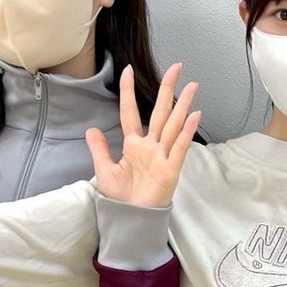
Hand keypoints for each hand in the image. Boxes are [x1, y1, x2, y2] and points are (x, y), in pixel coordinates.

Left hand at [87, 62, 200, 207]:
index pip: (130, 112)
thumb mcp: (104, 170)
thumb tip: (91, 129)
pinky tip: (195, 114)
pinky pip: (179, 147)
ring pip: (174, 124)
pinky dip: (187, 131)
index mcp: (133, 145)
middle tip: (177, 67)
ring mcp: (163, 156)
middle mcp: (150, 146)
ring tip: (193, 85)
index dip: (128, 92)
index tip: (128, 70)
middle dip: (168, 89)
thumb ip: (100, 148)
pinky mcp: (171, 169)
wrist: (129, 219)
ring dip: (183, 104)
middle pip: (161, 112)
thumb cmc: (119, 197)